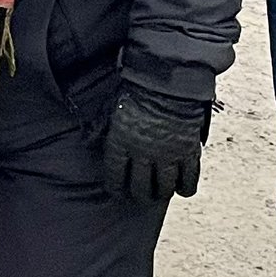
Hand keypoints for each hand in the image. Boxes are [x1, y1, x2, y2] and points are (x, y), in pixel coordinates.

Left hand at [102, 85, 210, 202]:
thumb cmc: (136, 90)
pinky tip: (182, 190)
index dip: (116, 188)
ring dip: (162, 193)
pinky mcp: (188, 151)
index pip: (115, 176)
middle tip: (141, 195)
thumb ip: (100, 127)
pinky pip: (189, 178)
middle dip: (139, 194)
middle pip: (141, 187)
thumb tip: (86, 141)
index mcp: (121, 143)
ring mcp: (167, 155)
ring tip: (160, 193)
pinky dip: (186, 187)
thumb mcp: (111, 107)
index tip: (117, 192)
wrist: (168, 81)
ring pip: (165, 187)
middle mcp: (143, 154)